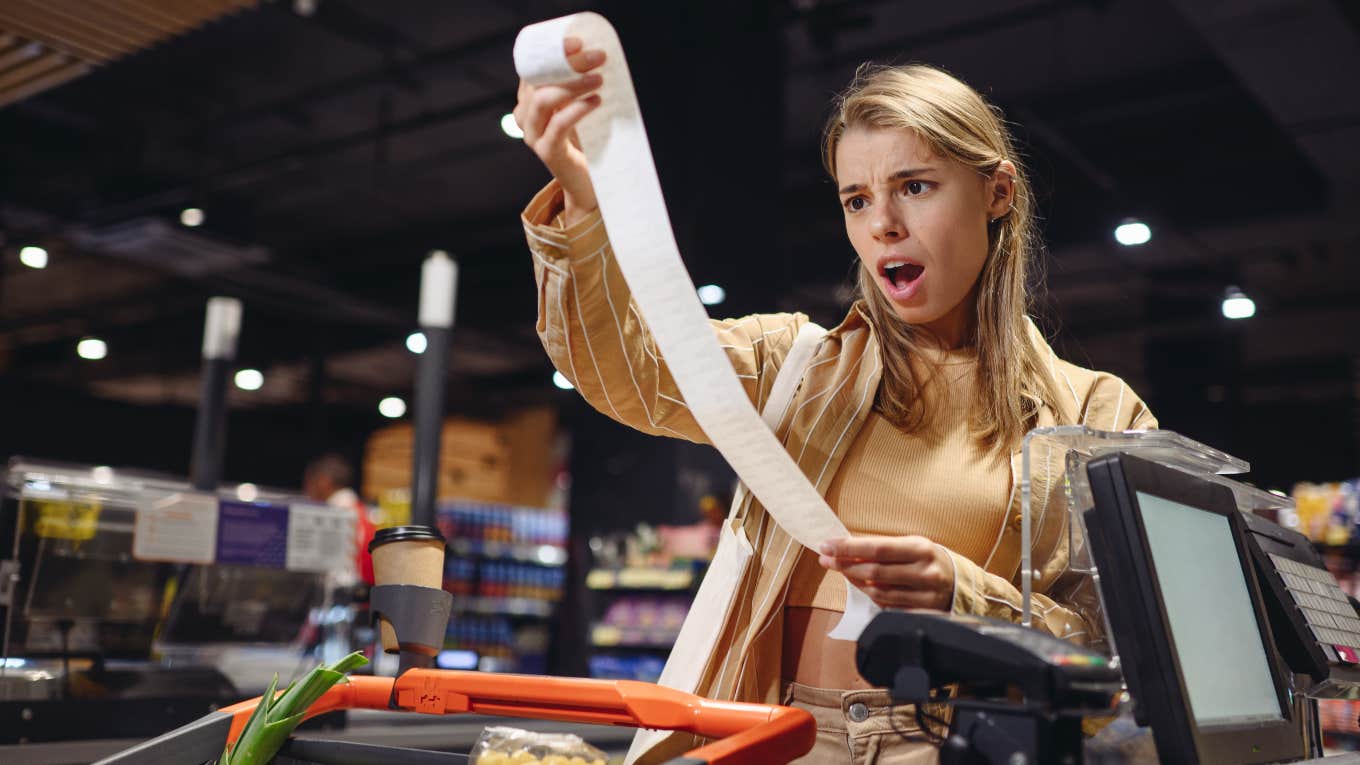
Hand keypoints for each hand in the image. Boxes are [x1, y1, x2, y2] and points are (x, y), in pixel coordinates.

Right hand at [513, 36, 604, 224]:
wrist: (589, 183)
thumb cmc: (586, 141)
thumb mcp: (577, 107)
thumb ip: (576, 86)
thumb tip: (594, 56)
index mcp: (529, 102)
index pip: (533, 70)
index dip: (553, 54)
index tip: (576, 43)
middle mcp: (525, 117)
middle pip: (538, 82)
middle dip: (567, 66)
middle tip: (597, 58)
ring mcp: (533, 136)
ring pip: (543, 100)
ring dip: (572, 86)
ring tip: (598, 79)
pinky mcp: (547, 152)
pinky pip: (558, 124)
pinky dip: (577, 109)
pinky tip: (595, 101)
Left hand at [818, 536, 954, 610]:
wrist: (963, 583)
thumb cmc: (931, 560)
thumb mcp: (912, 544)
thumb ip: (883, 547)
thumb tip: (848, 549)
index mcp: (922, 550)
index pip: (877, 548)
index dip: (848, 548)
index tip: (827, 546)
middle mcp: (925, 573)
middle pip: (874, 572)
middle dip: (845, 565)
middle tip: (828, 559)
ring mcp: (925, 597)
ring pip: (877, 592)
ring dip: (855, 582)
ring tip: (845, 572)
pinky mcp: (922, 614)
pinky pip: (887, 607)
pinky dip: (872, 596)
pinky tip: (865, 587)